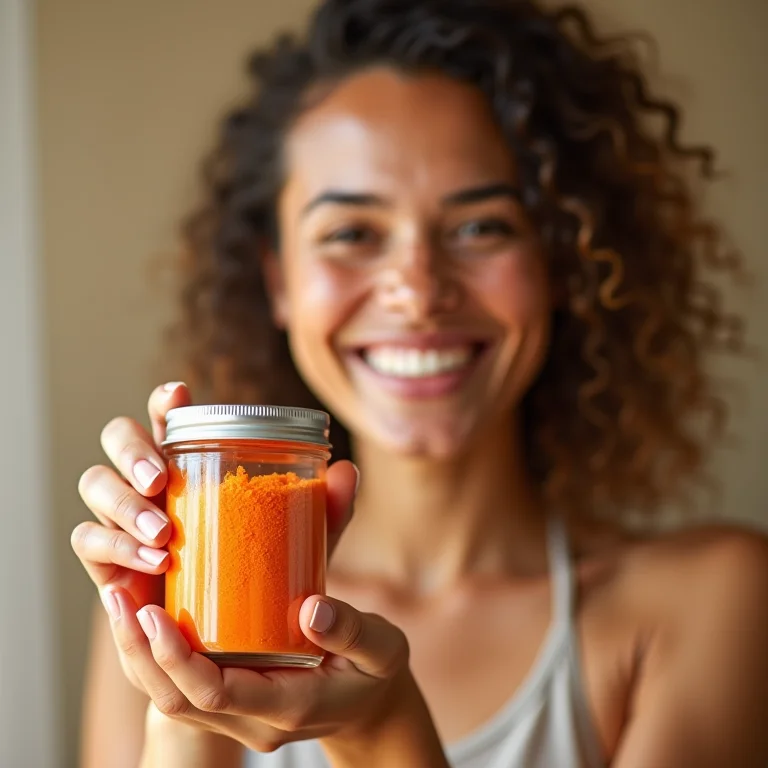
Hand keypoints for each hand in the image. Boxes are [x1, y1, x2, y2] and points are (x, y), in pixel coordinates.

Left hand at [72, 383, 415, 753]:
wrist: (372, 708)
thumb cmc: (376, 673)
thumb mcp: (381, 649)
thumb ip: (352, 629)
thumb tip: (313, 606)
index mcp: (288, 704)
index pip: (214, 693)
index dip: (177, 657)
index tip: (153, 613)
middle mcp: (253, 720)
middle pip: (177, 700)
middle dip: (139, 652)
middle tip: (118, 595)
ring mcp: (239, 716)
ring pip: (171, 699)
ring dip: (138, 653)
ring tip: (119, 599)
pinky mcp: (234, 702)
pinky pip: (183, 688)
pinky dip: (156, 655)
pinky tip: (145, 613)